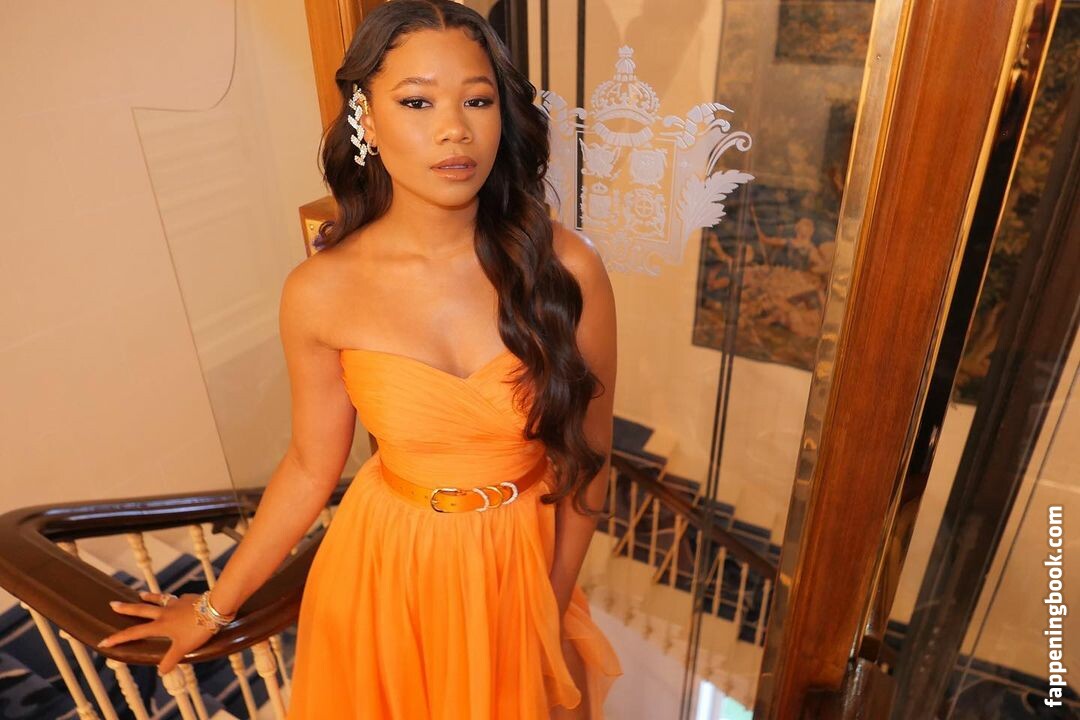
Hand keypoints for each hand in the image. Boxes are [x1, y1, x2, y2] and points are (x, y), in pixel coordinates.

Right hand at [97, 591, 218, 674]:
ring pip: (158, 599)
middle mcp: (165, 612)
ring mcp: (176, 603)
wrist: (216, 608)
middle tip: (112, 604)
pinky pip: (177, 599)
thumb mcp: (184, 648)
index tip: (104, 640)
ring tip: (140, 594)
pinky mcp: (188, 598)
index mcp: (161, 625)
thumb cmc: (198, 629)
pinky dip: (174, 600)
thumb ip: (171, 659)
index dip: (119, 638)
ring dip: (148, 597)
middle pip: (141, 609)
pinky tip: (177, 600)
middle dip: (126, 608)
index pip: (135, 632)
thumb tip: (161, 671)